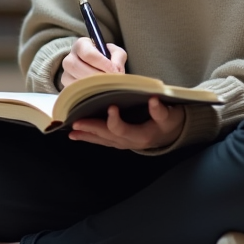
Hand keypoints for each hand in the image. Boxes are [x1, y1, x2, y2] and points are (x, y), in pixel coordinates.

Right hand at [60, 37, 126, 87]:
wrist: (97, 69)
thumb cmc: (106, 59)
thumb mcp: (114, 53)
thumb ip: (118, 57)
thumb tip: (116, 69)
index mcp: (81, 45)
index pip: (88, 53)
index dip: (102, 63)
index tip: (114, 71)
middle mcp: (69, 58)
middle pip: (77, 67)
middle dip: (96, 76)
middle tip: (110, 81)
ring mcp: (66, 74)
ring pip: (74, 81)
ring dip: (92, 86)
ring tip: (105, 87)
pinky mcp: (66, 88)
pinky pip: (73, 93)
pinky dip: (87, 95)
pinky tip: (98, 93)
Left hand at [68, 97, 184, 149]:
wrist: (172, 135)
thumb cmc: (170, 123)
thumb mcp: (170, 116)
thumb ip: (161, 111)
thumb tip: (153, 100)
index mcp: (141, 136)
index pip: (123, 130)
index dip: (115, 121)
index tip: (111, 107)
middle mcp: (129, 143)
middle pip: (107, 136)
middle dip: (91, 129)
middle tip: (76, 122)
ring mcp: (123, 144)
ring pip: (102, 140)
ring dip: (86, 136)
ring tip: (71, 132)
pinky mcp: (120, 141)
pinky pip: (102, 140)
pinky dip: (90, 137)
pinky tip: (78, 134)